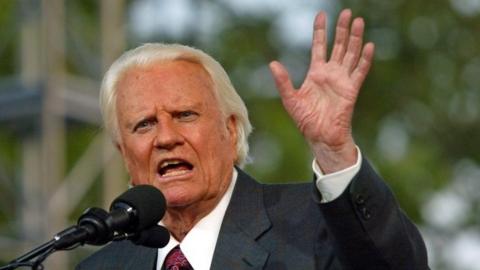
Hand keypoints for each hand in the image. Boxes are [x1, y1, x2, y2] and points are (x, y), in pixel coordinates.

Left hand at [269, 9, 374, 173]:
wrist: (320, 137)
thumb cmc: (306, 120)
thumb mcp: (290, 99)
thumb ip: (283, 81)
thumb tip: (273, 63)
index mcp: (316, 73)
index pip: (319, 46)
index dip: (320, 31)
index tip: (321, 15)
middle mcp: (331, 73)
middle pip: (338, 46)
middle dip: (342, 29)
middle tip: (347, 12)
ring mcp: (342, 80)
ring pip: (351, 54)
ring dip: (355, 39)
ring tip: (359, 21)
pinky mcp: (351, 90)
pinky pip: (360, 72)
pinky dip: (365, 59)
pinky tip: (368, 46)